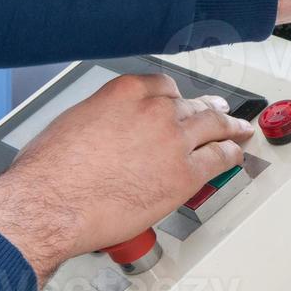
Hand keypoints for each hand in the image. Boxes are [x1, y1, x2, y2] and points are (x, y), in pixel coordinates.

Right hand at [0, 74, 254, 286]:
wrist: (50, 204)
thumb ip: (103, 118)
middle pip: (193, 106)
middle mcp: (155, 111)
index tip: (180, 102)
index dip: (176, 98)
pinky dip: (232, 155)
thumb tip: (109, 130)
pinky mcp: (186, 174)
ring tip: (241, 129)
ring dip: (231, 127)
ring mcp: (175, 141)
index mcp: (125, 93)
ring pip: (214, 126)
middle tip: (218, 110)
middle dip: (208, 108)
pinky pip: (220, 158)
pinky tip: (236, 155)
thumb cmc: (50, 172)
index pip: (163, 86)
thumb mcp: (73, 123)